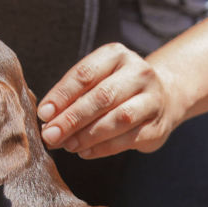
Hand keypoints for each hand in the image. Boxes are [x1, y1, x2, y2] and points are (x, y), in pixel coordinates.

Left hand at [38, 43, 183, 158]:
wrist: (163, 98)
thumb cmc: (118, 90)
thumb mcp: (97, 80)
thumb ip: (74, 95)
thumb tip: (48, 119)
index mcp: (117, 55)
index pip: (85, 74)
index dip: (62, 95)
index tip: (44, 114)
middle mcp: (139, 73)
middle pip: (102, 97)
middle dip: (72, 119)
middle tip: (51, 135)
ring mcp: (152, 99)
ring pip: (118, 118)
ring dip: (88, 135)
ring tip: (68, 145)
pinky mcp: (157, 126)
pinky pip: (129, 139)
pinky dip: (104, 148)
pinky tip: (85, 152)